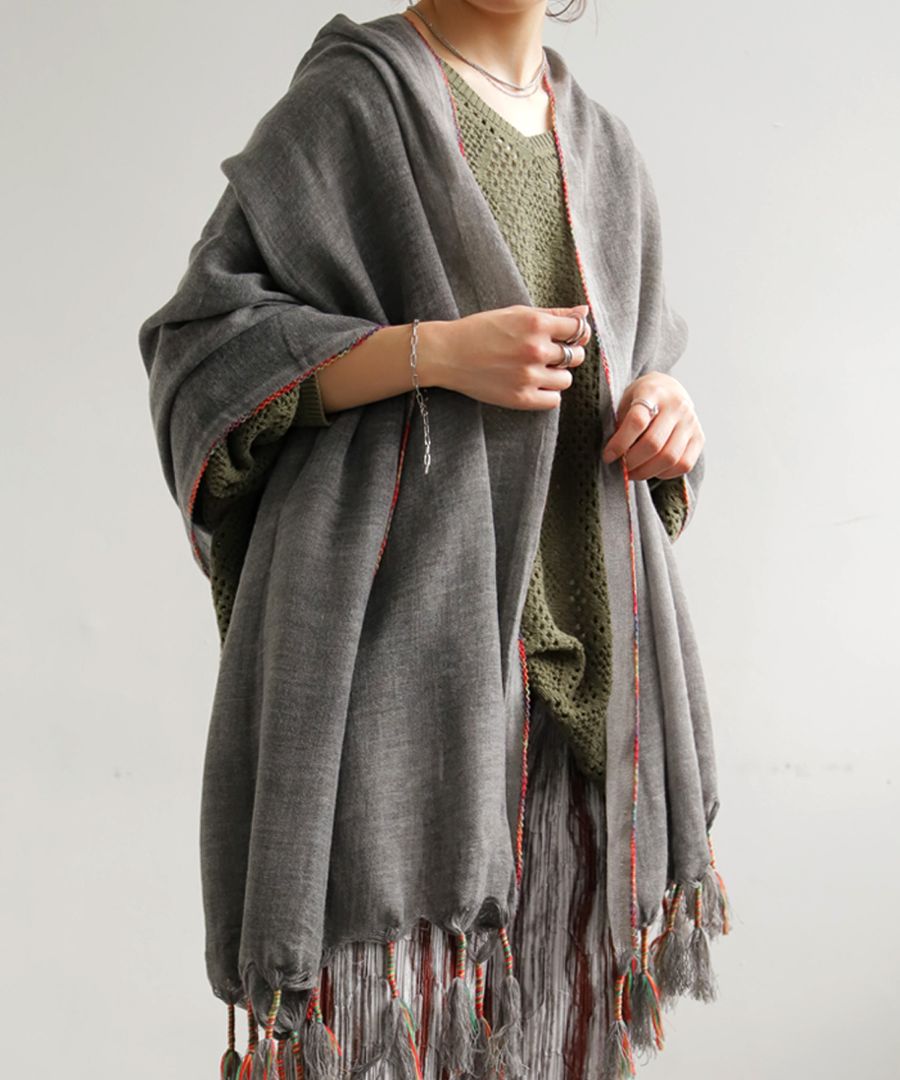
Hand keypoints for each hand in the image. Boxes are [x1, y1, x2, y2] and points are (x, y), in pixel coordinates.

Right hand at [428, 303, 590, 409]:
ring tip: (536, 370)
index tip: (563, 336)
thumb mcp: (517, 313)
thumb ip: (554, 313)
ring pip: (566, 380)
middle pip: (576, 356)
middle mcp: (535, 349)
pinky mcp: (521, 398)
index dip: (574, 333)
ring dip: (556, 375)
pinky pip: (554, 400)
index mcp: (536, 323)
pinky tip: (533, 384)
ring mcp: (529, 376)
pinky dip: (548, 393)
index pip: (578, 329)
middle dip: (566, 354)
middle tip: (546, 354)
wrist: (448, 354)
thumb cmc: (481, 330)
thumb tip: (585, 311)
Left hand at [600, 372, 703, 481]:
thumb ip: (620, 424)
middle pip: (653, 443)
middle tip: (621, 468)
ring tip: (633, 472)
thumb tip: (614, 456)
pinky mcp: (699, 437)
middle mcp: (676, 405)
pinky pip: (684, 464)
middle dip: (632, 462)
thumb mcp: (625, 401)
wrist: (668, 389)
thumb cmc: (640, 398)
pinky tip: (652, 469)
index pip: (637, 421)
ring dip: (647, 472)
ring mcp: (691, 422)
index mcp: (652, 391)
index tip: (608, 456)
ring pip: (670, 458)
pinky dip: (665, 473)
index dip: (620, 443)